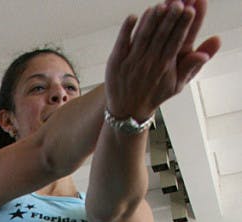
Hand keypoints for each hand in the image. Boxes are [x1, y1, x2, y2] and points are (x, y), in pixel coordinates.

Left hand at [105, 0, 220, 121]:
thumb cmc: (154, 94)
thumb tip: (205, 55)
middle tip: (179, 2)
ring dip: (152, 20)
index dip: (183, 25)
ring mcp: (132, 62)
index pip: (177, 41)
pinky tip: (133, 16)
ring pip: (143, 36)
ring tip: (161, 5)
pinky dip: (127, 29)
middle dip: (171, 18)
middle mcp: (149, 63)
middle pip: (162, 36)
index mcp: (165, 66)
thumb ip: (190, 67)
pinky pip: (122, 42)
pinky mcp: (116, 61)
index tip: (190, 10)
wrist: (128, 110)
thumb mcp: (176, 85)